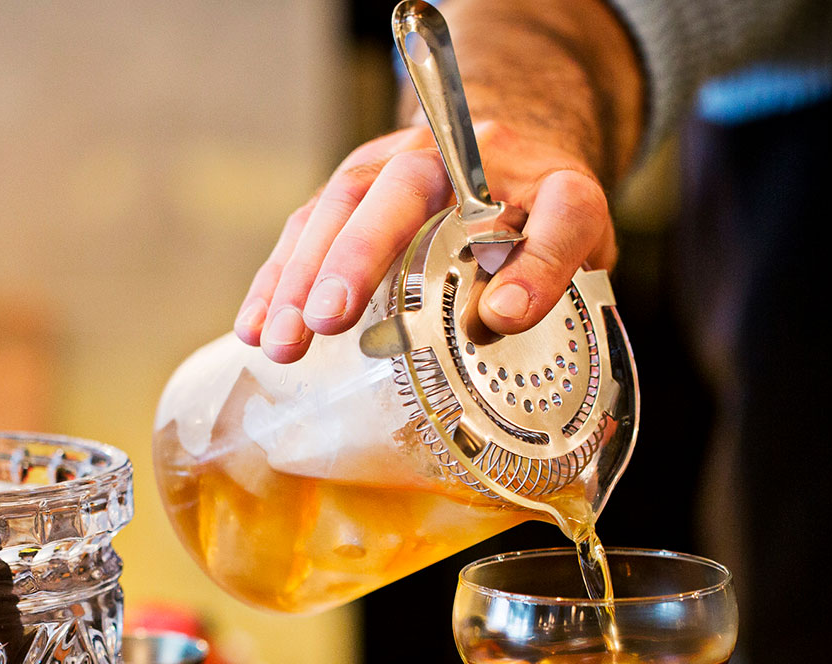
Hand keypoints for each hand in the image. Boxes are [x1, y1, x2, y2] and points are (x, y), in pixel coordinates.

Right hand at [233, 120, 616, 363]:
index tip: (485, 310)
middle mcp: (428, 155)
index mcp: (490, 158)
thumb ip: (557, 260)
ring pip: (329, 209)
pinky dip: (275, 280)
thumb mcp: (577, 222)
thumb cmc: (540, 202)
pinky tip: (254, 328)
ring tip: (280, 343)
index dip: (489, 247)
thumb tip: (502, 314)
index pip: (479, 188)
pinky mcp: (344, 199)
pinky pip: (301, 232)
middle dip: (349, 256)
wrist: (507, 151)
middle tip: (325, 321)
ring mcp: (378, 171)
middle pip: (381, 191)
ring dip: (298, 278)